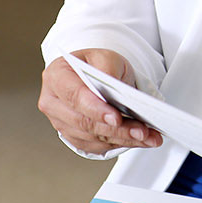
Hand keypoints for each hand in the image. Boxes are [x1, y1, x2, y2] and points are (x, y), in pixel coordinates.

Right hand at [37, 48, 161, 153]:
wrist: (96, 75)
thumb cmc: (97, 65)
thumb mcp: (106, 57)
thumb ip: (108, 69)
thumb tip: (114, 89)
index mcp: (57, 76)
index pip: (74, 96)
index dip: (95, 109)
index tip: (116, 117)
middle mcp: (54, 102)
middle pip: (84, 122)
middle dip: (116, 129)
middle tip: (141, 130)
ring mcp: (61, 122)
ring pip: (93, 137)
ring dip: (123, 139)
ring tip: (147, 135)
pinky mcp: (73, 137)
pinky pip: (97, 146)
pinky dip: (121, 143)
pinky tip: (139, 140)